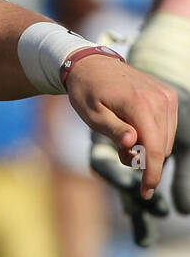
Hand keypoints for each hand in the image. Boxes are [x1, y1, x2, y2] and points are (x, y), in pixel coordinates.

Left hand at [67, 55, 178, 201]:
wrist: (91, 64)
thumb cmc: (86, 91)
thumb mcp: (92, 115)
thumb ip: (114, 131)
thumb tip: (134, 144)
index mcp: (139, 104)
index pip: (155, 148)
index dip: (152, 174)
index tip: (145, 192)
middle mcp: (159, 99)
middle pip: (162, 147)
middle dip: (143, 158)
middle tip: (119, 148)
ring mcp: (166, 96)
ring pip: (167, 140)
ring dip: (148, 146)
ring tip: (123, 134)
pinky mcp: (168, 95)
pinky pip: (167, 127)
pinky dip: (153, 134)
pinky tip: (134, 126)